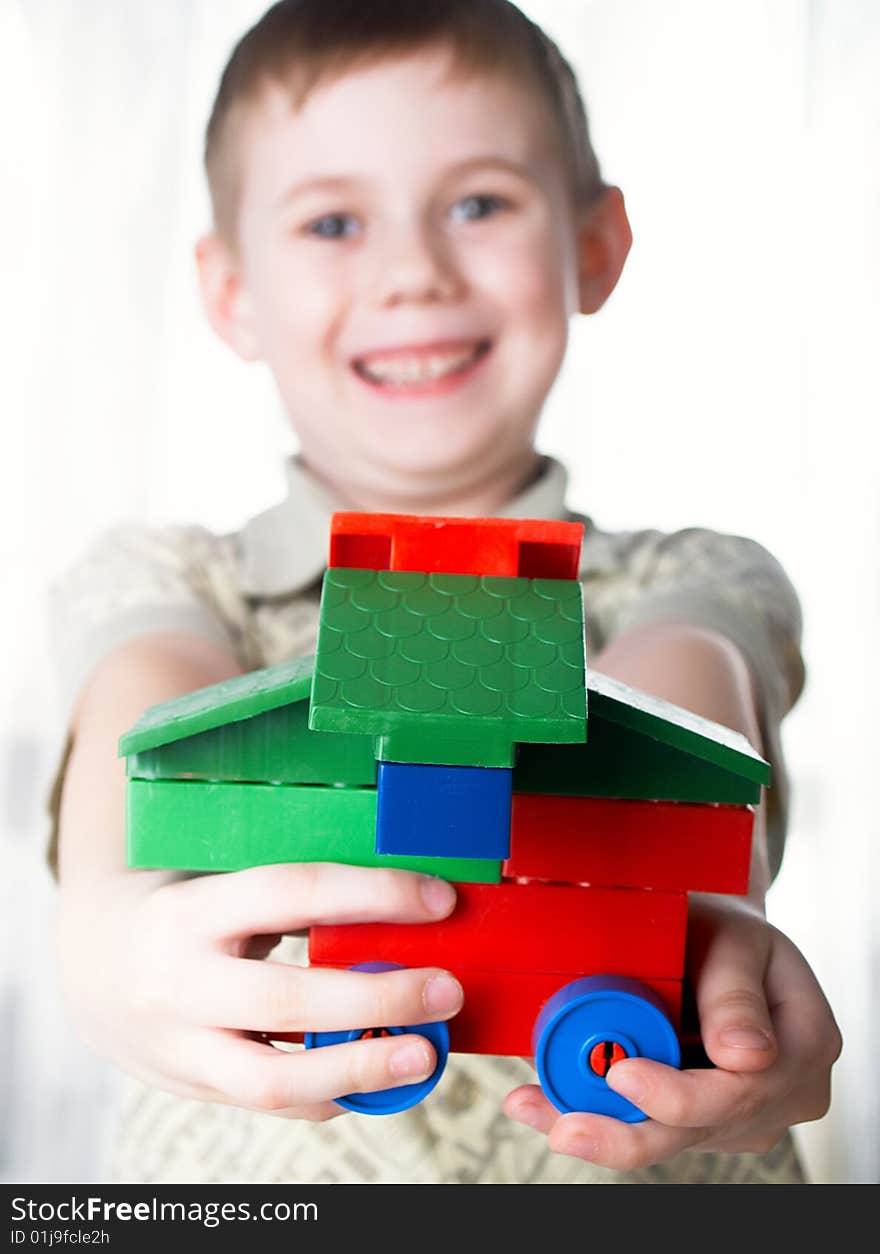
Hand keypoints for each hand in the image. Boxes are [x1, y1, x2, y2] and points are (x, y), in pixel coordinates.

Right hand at [57, 862, 462, 1120]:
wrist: (91, 962)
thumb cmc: (183, 908)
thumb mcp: (221, 882)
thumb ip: (292, 897)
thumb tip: (401, 905)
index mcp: (193, 910)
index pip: (291, 892)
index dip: (371, 894)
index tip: (439, 900)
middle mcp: (178, 981)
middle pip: (285, 1000)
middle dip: (376, 1001)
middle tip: (445, 991)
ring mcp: (180, 1046)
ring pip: (272, 1079)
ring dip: (359, 1071)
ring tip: (425, 1056)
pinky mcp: (191, 1087)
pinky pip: (269, 1103)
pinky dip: (329, 1094)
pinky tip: (374, 1077)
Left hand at [503, 896, 841, 1167]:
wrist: (718, 937)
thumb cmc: (727, 930)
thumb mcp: (736, 938)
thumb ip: (736, 993)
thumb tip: (744, 1057)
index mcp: (806, 1044)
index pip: (743, 1088)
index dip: (680, 1095)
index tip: (623, 1076)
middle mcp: (783, 1093)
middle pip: (701, 1128)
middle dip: (626, 1132)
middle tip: (565, 1127)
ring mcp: (743, 1114)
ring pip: (670, 1137)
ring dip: (601, 1126)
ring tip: (535, 1107)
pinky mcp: (704, 1120)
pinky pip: (652, 1127)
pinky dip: (602, 1116)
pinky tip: (552, 1106)